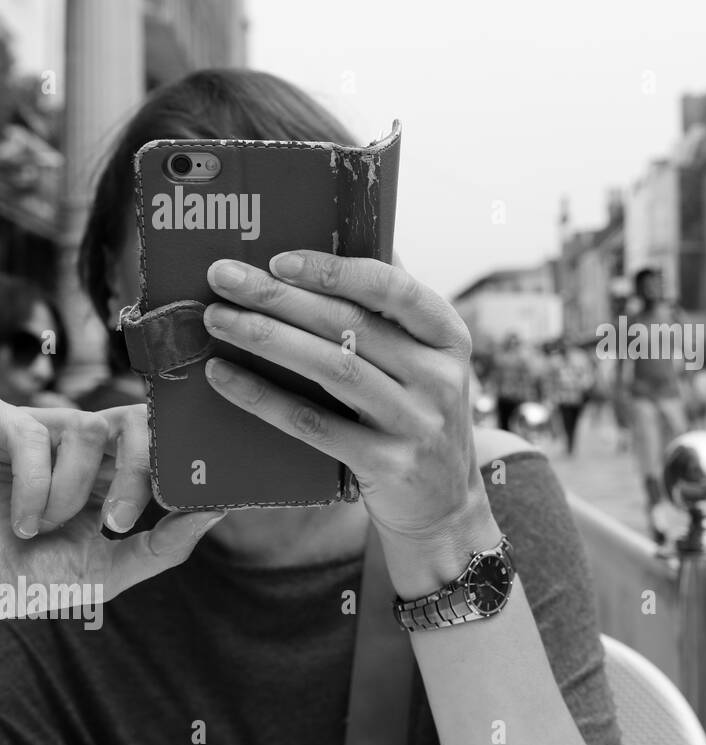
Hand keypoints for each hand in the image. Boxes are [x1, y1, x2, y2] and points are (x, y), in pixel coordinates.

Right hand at [0, 402, 226, 614]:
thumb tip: (215, 512)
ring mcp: (43, 435)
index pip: (165, 443)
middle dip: (142, 469)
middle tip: (117, 521)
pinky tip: (20, 524)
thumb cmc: (23, 577)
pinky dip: (35, 488)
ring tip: (40, 529)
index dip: (182, 461)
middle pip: (141, 421)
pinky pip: (37, 437)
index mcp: (115, 476)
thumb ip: (162, 548)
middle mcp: (85, 450)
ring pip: (92, 429)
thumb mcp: (103, 573)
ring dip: (72, 490)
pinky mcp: (3, 428)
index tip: (194, 497)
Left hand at [201, 252, 499, 597]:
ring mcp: (417, 422)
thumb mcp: (426, 359)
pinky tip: (224, 377)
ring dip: (267, 339)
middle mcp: (440, 376)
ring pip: (332, 370)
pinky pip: (314, 425)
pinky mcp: (388, 464)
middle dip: (279, 296)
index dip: (334, 269)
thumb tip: (346, 240)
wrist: (444, 504)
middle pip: (350, 326)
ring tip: (217, 319)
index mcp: (449, 336)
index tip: (277, 257)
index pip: (393, 289)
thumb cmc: (418, 413)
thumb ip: (393, 309)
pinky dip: (264, 398)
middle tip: (222, 277)